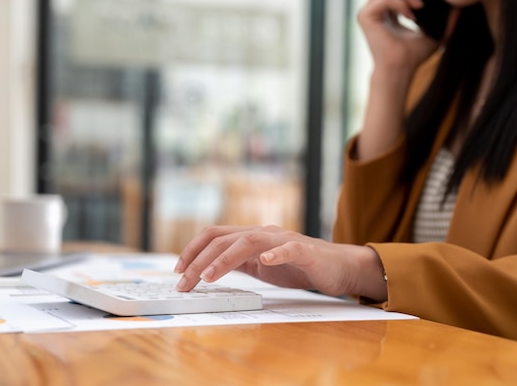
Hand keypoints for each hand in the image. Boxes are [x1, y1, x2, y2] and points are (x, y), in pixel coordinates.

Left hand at [174, 225, 387, 301]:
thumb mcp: (260, 266)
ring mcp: (283, 240)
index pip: (214, 235)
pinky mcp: (305, 252)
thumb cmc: (299, 267)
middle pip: (224, 239)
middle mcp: (263, 233)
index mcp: (251, 237)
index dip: (193, 249)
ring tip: (207, 277)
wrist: (338, 267)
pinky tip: (266, 262)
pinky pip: (289, 249)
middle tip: (184, 282)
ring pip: (248, 241)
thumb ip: (238, 263)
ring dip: (224, 259)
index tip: (178, 270)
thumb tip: (207, 270)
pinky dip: (276, 253)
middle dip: (199, 260)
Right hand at [358, 0, 456, 72]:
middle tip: (420, 2)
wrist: (401, 69)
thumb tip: (460, 6)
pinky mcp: (365, 17)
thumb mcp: (434, 32)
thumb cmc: (413, 56)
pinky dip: (400, 4)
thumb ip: (445, 19)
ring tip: (418, 7)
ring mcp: (368, 12)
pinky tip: (410, 16)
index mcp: (386, 10)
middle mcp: (375, 8)